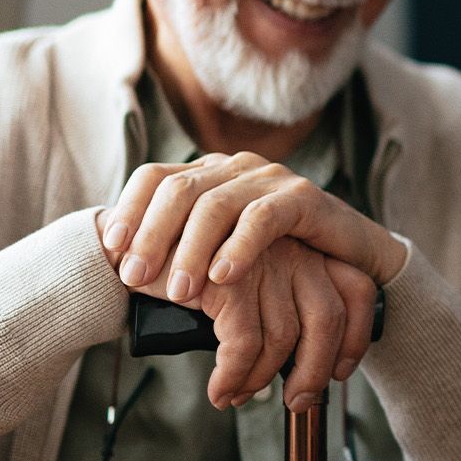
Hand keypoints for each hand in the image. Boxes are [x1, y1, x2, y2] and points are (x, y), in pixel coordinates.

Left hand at [98, 152, 407, 302]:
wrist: (348, 265)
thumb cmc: (276, 264)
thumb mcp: (219, 254)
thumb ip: (180, 252)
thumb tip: (121, 270)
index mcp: (208, 174)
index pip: (154, 176)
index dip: (129, 209)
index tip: (111, 250)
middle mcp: (235, 168)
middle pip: (179, 189)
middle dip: (151, 235)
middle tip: (135, 278)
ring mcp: (270, 178)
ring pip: (216, 204)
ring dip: (191, 249)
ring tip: (179, 291)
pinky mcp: (304, 197)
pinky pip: (264, 216)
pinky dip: (239, 246)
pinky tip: (224, 276)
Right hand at [120, 234, 376, 407]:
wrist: (129, 247)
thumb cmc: (191, 272)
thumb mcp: (247, 282)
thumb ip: (278, 305)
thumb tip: (302, 371)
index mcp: (305, 246)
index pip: (356, 289)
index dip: (356, 337)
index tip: (338, 373)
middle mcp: (291, 248)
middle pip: (328, 319)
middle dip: (314, 372)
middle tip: (296, 401)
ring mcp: (261, 261)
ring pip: (283, 340)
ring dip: (260, 380)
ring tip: (238, 395)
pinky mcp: (227, 280)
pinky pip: (243, 346)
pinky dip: (233, 377)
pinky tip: (220, 390)